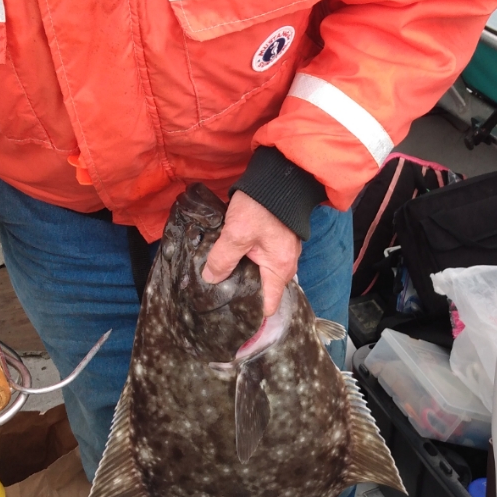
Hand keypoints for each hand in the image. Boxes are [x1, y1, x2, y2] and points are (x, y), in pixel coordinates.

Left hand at [202, 191, 300, 316]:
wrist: (278, 176)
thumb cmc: (261, 207)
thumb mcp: (236, 234)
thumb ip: (222, 259)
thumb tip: (210, 279)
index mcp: (279, 269)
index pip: (269, 304)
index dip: (252, 314)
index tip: (234, 320)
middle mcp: (286, 265)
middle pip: (265, 290)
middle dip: (244, 296)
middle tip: (221, 300)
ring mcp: (283, 252)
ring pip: (262, 274)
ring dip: (244, 277)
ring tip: (222, 281)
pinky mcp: (276, 240)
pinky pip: (262, 260)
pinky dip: (248, 263)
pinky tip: (231, 261)